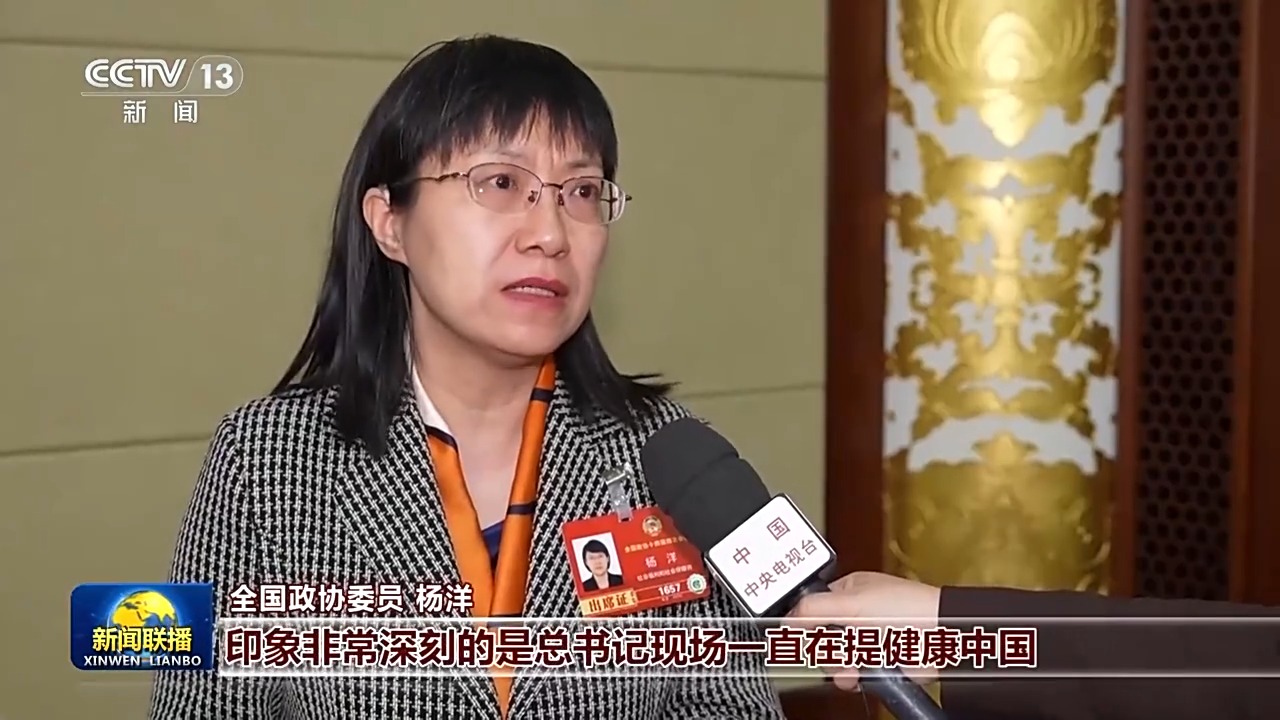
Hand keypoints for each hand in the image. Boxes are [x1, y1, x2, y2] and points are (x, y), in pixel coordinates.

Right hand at [786, 572, 942, 689]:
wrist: (944, 636)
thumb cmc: (909, 607)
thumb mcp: (852, 603)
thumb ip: (813, 609)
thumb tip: (784, 619)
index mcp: (849, 592)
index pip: (813, 609)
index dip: (806, 625)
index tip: (800, 638)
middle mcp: (857, 615)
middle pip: (824, 638)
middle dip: (827, 650)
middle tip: (833, 653)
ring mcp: (869, 640)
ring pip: (839, 660)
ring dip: (841, 667)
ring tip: (850, 668)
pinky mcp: (881, 663)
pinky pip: (857, 675)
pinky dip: (858, 678)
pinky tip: (862, 675)